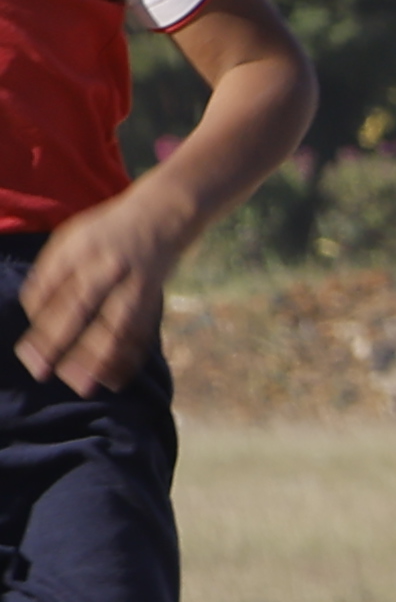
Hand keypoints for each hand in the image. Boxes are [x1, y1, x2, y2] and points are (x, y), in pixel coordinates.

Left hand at [14, 177, 192, 394]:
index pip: (53, 289)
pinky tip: (115, 380)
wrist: (163, 215)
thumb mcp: (70, 240)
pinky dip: (129, 358)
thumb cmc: (105, 232)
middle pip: (81, 306)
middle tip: (43, 373)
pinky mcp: (155, 298)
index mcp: (79, 250)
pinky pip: (142, 332)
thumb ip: (50, 274)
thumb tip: (35, 317)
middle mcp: (108, 265)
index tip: (27, 353)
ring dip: (99, 358)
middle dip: (61, 341)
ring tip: (82, 386)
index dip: (40, 322)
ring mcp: (135, 282)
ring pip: (117, 324)